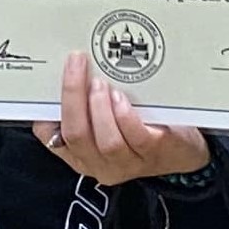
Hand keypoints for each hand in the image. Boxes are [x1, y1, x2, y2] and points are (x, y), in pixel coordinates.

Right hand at [33, 50, 211, 182]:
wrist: (182, 150)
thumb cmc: (139, 129)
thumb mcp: (106, 121)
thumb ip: (86, 105)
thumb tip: (71, 68)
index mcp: (80, 154)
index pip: (51, 138)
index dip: (45, 112)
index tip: (52, 77)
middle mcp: (98, 163)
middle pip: (76, 135)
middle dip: (73, 96)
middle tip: (77, 65)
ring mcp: (126, 163)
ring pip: (106, 141)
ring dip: (100, 108)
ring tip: (101, 84)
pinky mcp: (153, 154)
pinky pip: (135, 137)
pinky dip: (124, 116)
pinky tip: (121, 98)